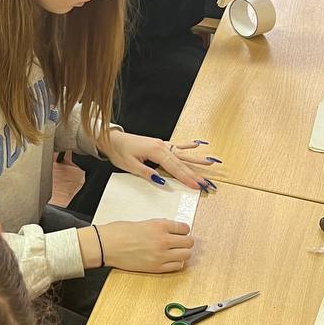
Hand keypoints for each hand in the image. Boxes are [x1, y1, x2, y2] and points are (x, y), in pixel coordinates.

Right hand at [97, 218, 193, 272]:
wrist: (107, 245)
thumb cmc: (119, 232)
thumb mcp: (143, 222)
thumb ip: (159, 226)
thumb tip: (171, 230)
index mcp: (159, 225)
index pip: (184, 227)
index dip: (183, 230)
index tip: (181, 232)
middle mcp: (163, 240)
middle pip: (189, 242)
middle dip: (186, 241)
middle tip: (181, 241)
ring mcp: (161, 255)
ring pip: (186, 255)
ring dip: (183, 253)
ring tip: (176, 251)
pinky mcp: (156, 268)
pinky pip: (176, 267)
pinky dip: (176, 263)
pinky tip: (170, 259)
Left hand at [107, 132, 221, 189]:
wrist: (112, 139)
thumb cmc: (119, 151)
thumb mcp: (130, 165)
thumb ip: (147, 173)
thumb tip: (161, 182)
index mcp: (156, 151)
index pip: (174, 168)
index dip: (186, 178)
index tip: (197, 186)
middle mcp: (162, 146)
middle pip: (181, 162)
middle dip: (195, 173)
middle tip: (207, 183)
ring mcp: (162, 144)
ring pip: (182, 155)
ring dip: (196, 160)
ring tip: (211, 163)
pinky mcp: (160, 144)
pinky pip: (177, 146)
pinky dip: (187, 146)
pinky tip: (198, 145)